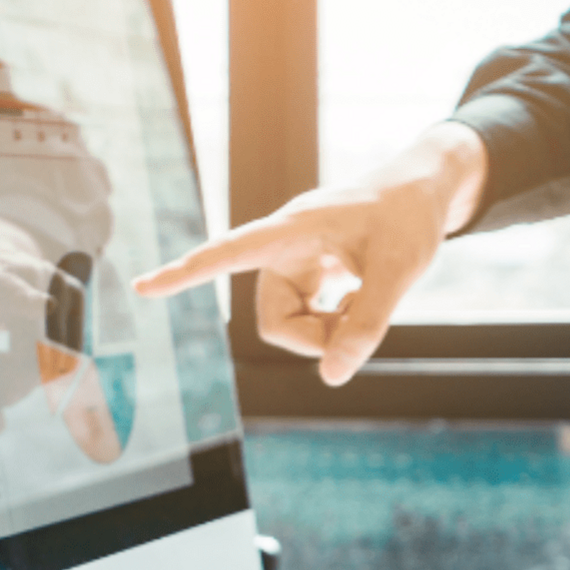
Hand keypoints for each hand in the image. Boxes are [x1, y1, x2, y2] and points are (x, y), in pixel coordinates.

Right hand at [134, 122, 487, 385]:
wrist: (426, 191)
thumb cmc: (410, 220)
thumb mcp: (399, 273)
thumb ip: (368, 325)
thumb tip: (331, 378)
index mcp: (293, 228)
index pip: (229, 252)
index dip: (187, 272)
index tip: (143, 286)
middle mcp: (285, 246)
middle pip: (272, 319)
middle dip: (314, 337)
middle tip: (361, 325)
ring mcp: (296, 261)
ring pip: (289, 323)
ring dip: (327, 331)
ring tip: (368, 305)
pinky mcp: (309, 272)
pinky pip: (306, 317)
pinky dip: (334, 323)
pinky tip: (360, 299)